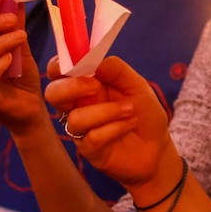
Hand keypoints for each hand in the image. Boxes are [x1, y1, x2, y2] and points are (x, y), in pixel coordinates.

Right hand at [43, 56, 175, 193]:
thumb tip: (96, 60)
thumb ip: (117, 71)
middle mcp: (77, 106)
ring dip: (106, 111)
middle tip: (95, 87)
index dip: (59, 65)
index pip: (58, 71)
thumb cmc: (144, 112)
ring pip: (75, 118)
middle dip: (71, 87)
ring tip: (130, 110)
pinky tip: (130, 125)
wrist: (157, 146)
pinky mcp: (89, 151)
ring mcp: (80, 130)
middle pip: (52, 94)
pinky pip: (92, 138)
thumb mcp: (137, 85)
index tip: (76, 64)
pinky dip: (115, 128)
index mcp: (84, 85)